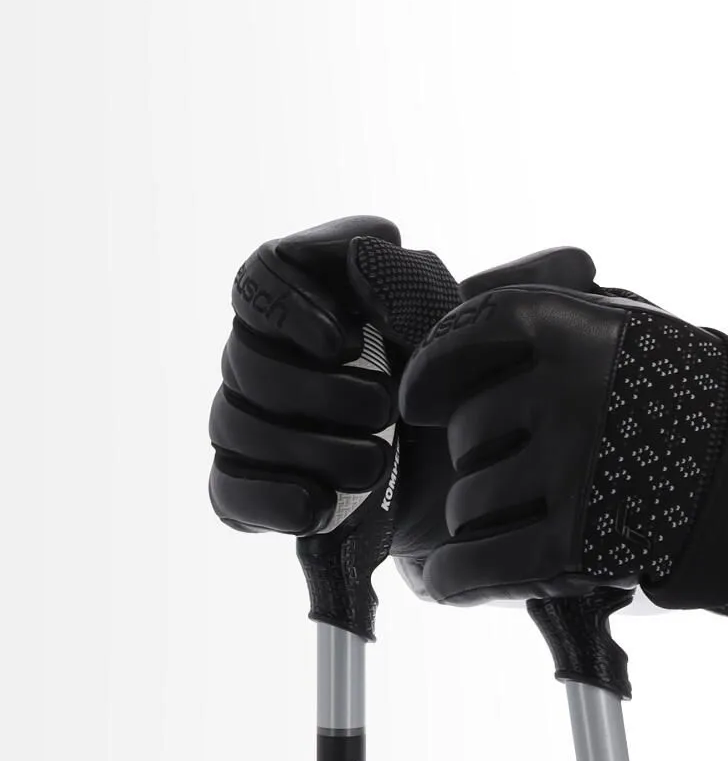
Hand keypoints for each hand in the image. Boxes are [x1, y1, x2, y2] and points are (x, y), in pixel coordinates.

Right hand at [207, 216, 459, 545]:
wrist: (466, 461)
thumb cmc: (452, 371)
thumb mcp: (447, 322)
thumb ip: (406, 281)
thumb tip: (356, 254)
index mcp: (310, 293)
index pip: (258, 276)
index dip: (288, 309)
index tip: (345, 343)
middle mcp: (266, 347)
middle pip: (243, 356)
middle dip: (317, 391)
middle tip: (383, 411)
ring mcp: (249, 413)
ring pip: (233, 423)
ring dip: (310, 447)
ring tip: (376, 461)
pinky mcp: (247, 481)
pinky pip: (228, 489)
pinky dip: (273, 500)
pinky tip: (320, 506)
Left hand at [399, 248, 727, 630]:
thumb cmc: (683, 398)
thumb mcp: (631, 330)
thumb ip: (554, 319)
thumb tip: (455, 320)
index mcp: (585, 332)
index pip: (474, 329)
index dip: (433, 364)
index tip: (419, 397)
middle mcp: (574, 394)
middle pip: (466, 430)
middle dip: (476, 453)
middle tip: (516, 464)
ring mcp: (575, 471)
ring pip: (467, 501)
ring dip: (476, 516)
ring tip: (520, 514)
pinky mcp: (579, 544)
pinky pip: (475, 566)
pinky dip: (451, 578)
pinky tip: (446, 575)